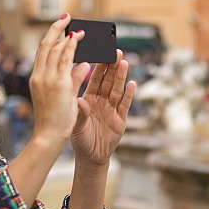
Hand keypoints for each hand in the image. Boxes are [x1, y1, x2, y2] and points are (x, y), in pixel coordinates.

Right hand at [27, 15, 90, 147]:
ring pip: (55, 48)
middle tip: (66, 17)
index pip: (43, 52)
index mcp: (37, 78)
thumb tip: (85, 64)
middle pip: (46, 45)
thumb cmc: (55, 119)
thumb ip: (74, 78)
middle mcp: (39, 75)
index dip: (51, 38)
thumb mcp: (65, 95)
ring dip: (66, 35)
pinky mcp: (58, 83)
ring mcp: (47, 78)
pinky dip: (71, 46)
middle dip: (56, 29)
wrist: (49, 135)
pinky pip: (65, 58)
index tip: (60, 28)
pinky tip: (78, 38)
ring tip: (78, 28)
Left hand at [71, 50, 135, 165]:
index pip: (96, 79)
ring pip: (117, 89)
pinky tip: (132, 84)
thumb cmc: (80, 139)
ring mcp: (112, 109)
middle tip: (116, 52)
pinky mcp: (120, 119)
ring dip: (121, 76)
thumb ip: (80, 113)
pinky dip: (128, 95)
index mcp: (89, 98)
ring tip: (124, 63)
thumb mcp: (76, 125)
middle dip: (112, 66)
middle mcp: (102, 101)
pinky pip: (125, 105)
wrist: (90, 156)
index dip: (100, 66)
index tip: (102, 53)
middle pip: (109, 81)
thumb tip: (81, 101)